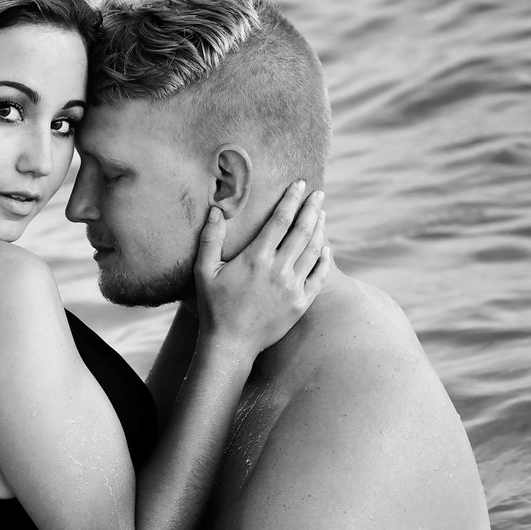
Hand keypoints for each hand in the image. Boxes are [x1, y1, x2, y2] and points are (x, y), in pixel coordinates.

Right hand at [194, 181, 330, 353]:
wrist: (231, 344)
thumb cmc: (214, 307)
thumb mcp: (204, 271)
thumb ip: (210, 239)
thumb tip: (216, 210)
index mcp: (256, 258)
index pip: (280, 220)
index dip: (292, 199)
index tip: (300, 185)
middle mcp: (278, 270)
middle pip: (302, 231)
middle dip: (312, 209)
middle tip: (319, 194)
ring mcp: (292, 288)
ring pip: (313, 251)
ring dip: (320, 230)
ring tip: (322, 215)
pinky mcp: (300, 304)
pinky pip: (319, 276)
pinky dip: (324, 259)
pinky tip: (326, 248)